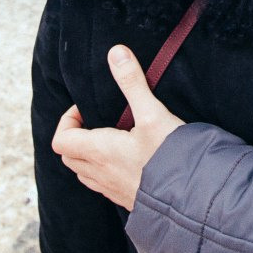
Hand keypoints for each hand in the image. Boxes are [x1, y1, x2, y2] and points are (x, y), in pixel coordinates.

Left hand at [52, 46, 183, 210]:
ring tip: (111, 139)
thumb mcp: (152, 114)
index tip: (87, 109)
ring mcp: (111, 190)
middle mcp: (99, 173)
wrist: (192, 199)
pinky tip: (127, 160)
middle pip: (68, 156)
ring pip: (83, 173)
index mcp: (98, 151)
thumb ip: (132, 83)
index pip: (60, 139)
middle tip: (97, 121)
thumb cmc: (170, 157)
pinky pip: (102, 185)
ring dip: (87, 155)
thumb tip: (116, 52)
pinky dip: (103, 170)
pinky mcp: (126, 200)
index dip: (67, 121)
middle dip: (75, 136)